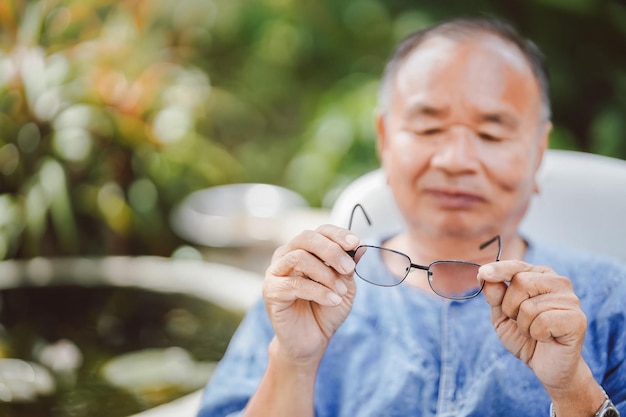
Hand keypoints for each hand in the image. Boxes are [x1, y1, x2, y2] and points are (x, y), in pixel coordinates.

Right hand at [263, 225, 359, 365]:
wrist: (312, 341)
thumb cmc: (326, 310)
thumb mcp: (345, 287)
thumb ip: (348, 267)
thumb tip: (359, 247)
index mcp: (304, 250)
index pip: (320, 231)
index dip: (338, 234)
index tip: (356, 243)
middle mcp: (286, 256)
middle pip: (306, 238)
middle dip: (331, 251)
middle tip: (349, 269)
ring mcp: (276, 272)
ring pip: (300, 257)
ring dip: (326, 274)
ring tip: (341, 292)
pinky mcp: (271, 290)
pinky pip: (295, 283)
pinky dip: (319, 291)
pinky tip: (333, 301)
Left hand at [477, 260, 588, 390]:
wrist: (548, 366)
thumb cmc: (525, 337)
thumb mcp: (501, 316)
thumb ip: (494, 296)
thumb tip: (484, 276)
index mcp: (540, 276)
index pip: (517, 266)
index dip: (499, 270)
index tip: (483, 273)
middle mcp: (558, 282)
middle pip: (521, 282)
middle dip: (510, 307)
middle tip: (520, 321)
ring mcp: (571, 300)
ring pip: (529, 306)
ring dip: (524, 325)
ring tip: (534, 331)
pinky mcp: (577, 319)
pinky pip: (543, 322)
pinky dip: (537, 334)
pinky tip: (546, 338)